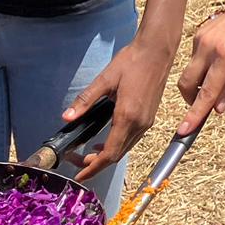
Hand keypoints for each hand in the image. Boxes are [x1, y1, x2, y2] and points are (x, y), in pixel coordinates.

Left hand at [65, 38, 175, 181]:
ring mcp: (147, 121)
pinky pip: (132, 139)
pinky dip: (117, 145)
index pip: (109, 153)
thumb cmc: (133, 61)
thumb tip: (68, 117)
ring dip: (107, 156)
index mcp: (127, 116)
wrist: (157, 51)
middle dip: (97, 164)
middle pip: (117, 155)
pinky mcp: (149, 117)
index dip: (93, 168)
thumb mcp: (105, 80)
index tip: (79, 174)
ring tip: (88, 155)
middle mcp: (140, 123)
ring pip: (125, 148)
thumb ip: (86, 100)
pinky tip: (106, 140)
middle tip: (77, 162)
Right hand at [174, 4, 224, 135]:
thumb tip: (216, 109)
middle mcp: (208, 46)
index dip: (195, 114)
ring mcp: (201, 37)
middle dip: (191, 99)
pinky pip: (195, 57)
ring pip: (190, 70)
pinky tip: (224, 59)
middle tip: (206, 107)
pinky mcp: (200, 31)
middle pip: (187, 83)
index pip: (206, 92)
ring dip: (200, 81)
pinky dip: (204, 67)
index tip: (184, 131)